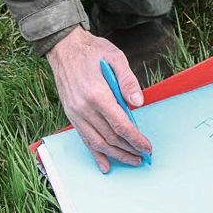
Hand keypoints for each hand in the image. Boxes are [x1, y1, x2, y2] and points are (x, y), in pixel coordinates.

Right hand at [46, 26, 152, 172]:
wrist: (64, 48)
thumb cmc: (92, 51)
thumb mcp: (115, 58)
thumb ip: (128, 81)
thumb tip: (138, 102)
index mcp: (97, 94)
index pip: (120, 125)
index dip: (135, 139)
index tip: (147, 147)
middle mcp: (84, 108)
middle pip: (110, 137)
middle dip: (129, 150)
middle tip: (143, 157)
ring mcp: (75, 113)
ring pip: (97, 142)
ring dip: (115, 155)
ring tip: (131, 160)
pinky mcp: (71, 114)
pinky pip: (84, 139)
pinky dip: (95, 154)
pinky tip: (105, 164)